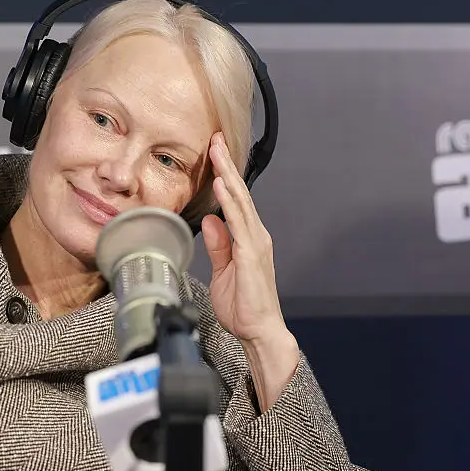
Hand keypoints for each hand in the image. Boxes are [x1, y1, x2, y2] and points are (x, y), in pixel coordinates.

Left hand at [201, 132, 298, 406]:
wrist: (259, 331)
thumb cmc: (243, 306)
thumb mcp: (223, 270)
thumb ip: (218, 245)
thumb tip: (210, 221)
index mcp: (247, 238)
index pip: (235, 200)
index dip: (224, 175)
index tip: (213, 153)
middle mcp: (255, 235)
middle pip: (239, 193)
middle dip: (226, 165)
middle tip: (215, 139)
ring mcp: (255, 244)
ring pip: (240, 202)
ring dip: (228, 175)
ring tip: (217, 152)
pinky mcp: (251, 255)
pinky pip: (239, 223)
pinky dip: (230, 203)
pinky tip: (222, 186)